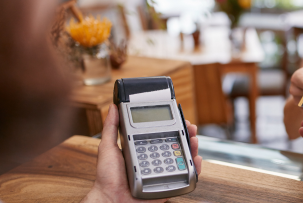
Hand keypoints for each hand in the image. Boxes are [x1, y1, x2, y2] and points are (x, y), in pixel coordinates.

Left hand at [81, 104, 202, 201]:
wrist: (112, 200)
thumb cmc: (107, 178)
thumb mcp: (108, 148)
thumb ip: (111, 127)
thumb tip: (112, 108)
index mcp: (144, 149)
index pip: (163, 134)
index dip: (174, 126)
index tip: (180, 119)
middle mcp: (155, 159)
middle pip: (177, 144)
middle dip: (187, 134)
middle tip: (191, 128)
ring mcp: (163, 171)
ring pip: (183, 158)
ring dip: (192, 148)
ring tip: (194, 140)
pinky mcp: (168, 184)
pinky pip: (185, 176)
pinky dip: (194, 168)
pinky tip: (195, 160)